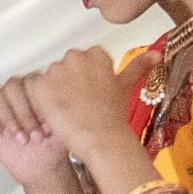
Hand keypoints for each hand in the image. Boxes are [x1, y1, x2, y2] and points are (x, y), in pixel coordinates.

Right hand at [0, 74, 74, 187]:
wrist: (42, 167)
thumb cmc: (53, 147)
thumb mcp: (63, 130)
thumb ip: (58, 113)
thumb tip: (55, 103)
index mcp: (38, 89)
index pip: (30, 81)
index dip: (35, 103)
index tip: (44, 124)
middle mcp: (19, 93)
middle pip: (11, 86)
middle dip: (22, 113)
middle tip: (32, 136)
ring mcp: (2, 104)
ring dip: (5, 115)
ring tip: (18, 136)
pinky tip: (1, 132)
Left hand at [23, 48, 157, 159]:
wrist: (101, 139)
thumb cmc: (113, 116)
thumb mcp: (126, 86)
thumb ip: (140, 66)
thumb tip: (158, 54)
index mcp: (95, 54)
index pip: (83, 62)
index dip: (84, 82)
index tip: (90, 96)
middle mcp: (74, 57)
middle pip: (65, 69)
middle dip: (68, 85)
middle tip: (79, 107)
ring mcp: (55, 71)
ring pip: (49, 80)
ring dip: (54, 94)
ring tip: (67, 113)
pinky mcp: (40, 87)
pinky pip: (34, 91)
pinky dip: (41, 103)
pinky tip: (55, 115)